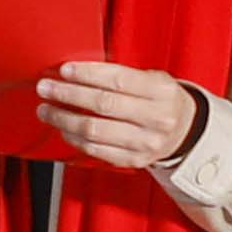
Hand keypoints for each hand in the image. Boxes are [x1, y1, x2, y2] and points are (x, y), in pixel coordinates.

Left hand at [32, 61, 202, 170]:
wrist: (185, 131)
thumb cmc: (160, 99)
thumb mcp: (153, 79)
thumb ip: (121, 75)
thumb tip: (77, 71)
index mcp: (161, 91)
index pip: (118, 80)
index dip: (88, 74)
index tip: (64, 70)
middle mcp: (156, 118)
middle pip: (103, 105)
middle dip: (68, 95)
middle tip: (46, 88)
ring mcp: (145, 142)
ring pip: (95, 131)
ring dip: (64, 119)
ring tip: (46, 109)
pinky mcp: (134, 160)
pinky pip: (96, 150)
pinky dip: (74, 139)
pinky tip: (63, 128)